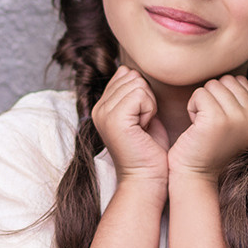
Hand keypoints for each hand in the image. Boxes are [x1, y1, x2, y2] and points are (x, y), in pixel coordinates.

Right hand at [92, 66, 171, 192]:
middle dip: (147, 98)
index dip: (142, 93)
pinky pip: (140, 95)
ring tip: (143, 127)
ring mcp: (103, 113)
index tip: (141, 118)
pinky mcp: (114, 119)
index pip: (125, 74)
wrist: (146, 177)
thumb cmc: (149, 149)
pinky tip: (144, 128)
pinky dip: (150, 110)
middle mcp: (98, 108)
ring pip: (137, 85)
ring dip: (149, 105)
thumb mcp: (140, 114)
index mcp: (102, 106)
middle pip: (132, 77)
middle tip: (143, 124)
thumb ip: (133, 92)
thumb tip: (129, 70)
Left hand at [167, 74, 247, 180]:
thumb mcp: (233, 126)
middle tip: (208, 122)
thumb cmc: (208, 147)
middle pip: (226, 81)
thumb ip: (239, 103)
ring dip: (201, 102)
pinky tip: (195, 126)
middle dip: (212, 97)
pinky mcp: (216, 119)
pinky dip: (191, 107)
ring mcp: (236, 118)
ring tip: (202, 124)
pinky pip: (199, 93)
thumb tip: (233, 78)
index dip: (222, 96)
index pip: (240, 82)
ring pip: (212, 85)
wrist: (196, 175)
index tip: (218, 120)